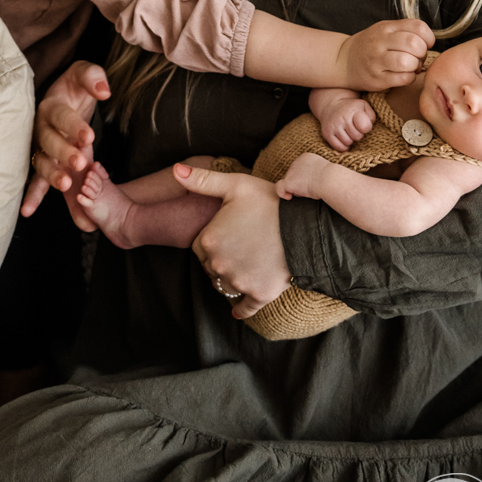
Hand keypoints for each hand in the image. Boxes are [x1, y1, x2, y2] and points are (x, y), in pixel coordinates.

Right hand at [21, 62, 110, 219]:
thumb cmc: (74, 87)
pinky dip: (32, 196)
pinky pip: (37, 181)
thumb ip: (93, 77)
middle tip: (80, 162)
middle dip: (63, 153)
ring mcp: (40, 148)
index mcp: (50, 105)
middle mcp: (41, 128)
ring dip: (51, 175)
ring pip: (42, 163)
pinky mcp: (44, 164)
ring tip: (65, 185)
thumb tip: (104, 90)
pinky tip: (28, 211)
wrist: (63, 98)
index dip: (73, 126)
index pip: (61, 116)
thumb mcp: (84, 73)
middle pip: (49, 142)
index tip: (89, 136)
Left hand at [174, 163, 288, 317]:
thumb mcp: (235, 184)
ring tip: (245, 266)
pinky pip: (244, 308)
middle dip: (221, 259)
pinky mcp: (259, 294)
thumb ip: (202, 180)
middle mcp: (219, 265)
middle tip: (240, 247)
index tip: (228, 234)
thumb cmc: (270, 201)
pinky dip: (241, 310)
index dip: (213, 240)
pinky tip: (237, 312)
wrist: (305, 226)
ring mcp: (239, 282)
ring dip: (232, 278)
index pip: (200, 247)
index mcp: (209, 240)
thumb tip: (175, 170)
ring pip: (226, 286)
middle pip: (212, 267)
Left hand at [280, 150, 332, 200]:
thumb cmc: (332, 179)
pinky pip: (279, 188)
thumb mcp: (325, 171)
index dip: (305, 178)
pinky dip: (283, 194)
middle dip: (300, 184)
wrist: (330, 180)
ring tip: (306, 193)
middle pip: (293, 176)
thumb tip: (315, 181)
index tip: (315, 183)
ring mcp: (291, 171)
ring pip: (288, 183)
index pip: (300, 169)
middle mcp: (296, 161)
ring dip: (296, 189)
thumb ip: (317, 172)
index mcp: (306, 157)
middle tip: (311, 190)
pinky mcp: (288, 181)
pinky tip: (289, 197)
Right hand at [319, 96, 374, 150]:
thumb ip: (371, 116)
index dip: (366, 128)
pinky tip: (344, 139)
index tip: (362, 124)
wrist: (330, 105)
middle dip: (358, 134)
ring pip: (348, 142)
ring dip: (350, 140)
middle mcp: (342, 118)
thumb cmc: (350, 108)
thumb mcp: (363, 106)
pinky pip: (339, 147)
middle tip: (354, 128)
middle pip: (357, 136)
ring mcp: (333, 126)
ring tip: (348, 132)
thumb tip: (368, 126)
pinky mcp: (327, 134)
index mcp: (352, 110)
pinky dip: (343, 146)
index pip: (365, 126)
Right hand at [338, 18, 432, 90]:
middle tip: (417, 57)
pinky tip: (403, 76)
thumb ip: (405, 31)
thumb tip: (430, 42)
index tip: (424, 44)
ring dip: (415, 66)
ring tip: (410, 67)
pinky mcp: (377, 79)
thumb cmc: (371, 46)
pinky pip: (404, 79)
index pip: (418, 27)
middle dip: (422, 53)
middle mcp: (380, 42)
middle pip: (414, 44)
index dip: (428, 37)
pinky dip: (409, 78)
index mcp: (386, 27)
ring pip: (409, 62)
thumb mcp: (385, 31)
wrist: (344, 61)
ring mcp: (377, 61)